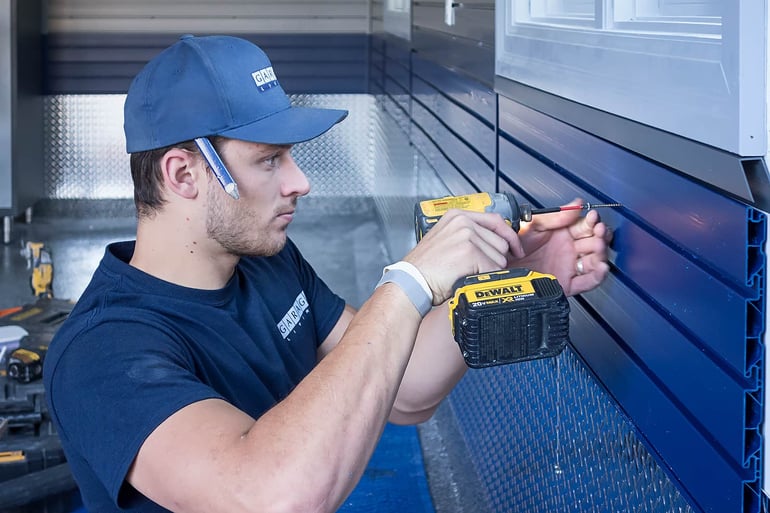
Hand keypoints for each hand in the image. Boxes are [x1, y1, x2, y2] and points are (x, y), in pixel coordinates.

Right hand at [403, 209, 524, 304]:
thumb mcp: (445, 240)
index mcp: (456, 216)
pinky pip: (493, 268)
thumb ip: (468, 235)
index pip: (496, 220)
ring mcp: (467, 236)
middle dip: (495, 259)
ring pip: (499, 257)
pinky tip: (466, 277)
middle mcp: (463, 222)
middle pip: (500, 242)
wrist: (412, 282)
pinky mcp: (470, 252)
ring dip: (488, 270)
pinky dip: (484, 277)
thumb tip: (495, 242)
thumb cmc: (425, 268)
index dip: (509, 237)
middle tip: (477, 269)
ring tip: (467, 272)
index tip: (515, 249)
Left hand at [513, 198, 612, 295]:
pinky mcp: (566, 283)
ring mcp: (568, 266)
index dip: (593, 221)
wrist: (499, 265)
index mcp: (562, 233)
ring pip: (594, 261)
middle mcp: (568, 250)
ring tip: (598, 246)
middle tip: (599, 231)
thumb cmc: (512, 245)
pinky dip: (597, 276)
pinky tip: (601, 267)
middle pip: (594, 243)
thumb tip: (576, 204)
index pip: (586, 226)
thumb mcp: (533, 224)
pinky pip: (586, 282)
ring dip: (601, 253)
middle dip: (600, 236)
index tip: (593, 217)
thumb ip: (556, 216)